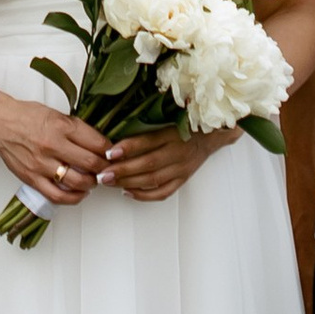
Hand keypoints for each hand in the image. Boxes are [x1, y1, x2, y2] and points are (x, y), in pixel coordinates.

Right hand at [0, 95, 111, 208]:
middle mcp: (53, 145)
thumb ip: (77, 129)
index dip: (110, 151)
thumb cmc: (26, 116)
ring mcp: (42, 164)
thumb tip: (99, 143)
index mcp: (61, 126)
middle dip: (104, 168)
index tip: (113, 153)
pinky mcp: (33, 178)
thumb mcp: (57, 115)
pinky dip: (74, 198)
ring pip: (78, 181)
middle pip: (91, 163)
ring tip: (93, 180)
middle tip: (107, 168)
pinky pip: (58, 195)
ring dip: (91, 183)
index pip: (97, 143)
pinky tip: (80, 193)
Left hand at [101, 123, 229, 203]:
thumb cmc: (185, 124)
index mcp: (174, 133)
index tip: (109, 152)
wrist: (212, 135)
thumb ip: (147, 125)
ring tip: (109, 183)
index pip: (148, 141)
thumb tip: (116, 133)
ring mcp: (182, 168)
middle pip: (148, 164)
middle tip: (102, 174)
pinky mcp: (183, 179)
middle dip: (122, 171)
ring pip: (153, 180)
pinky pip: (163, 192)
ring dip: (128, 183)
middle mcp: (178, 152)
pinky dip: (144, 195)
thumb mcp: (169, 118)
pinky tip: (127, 192)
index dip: (128, 147)